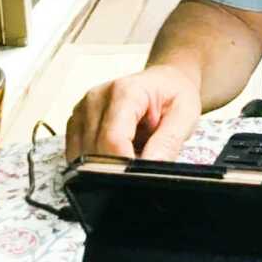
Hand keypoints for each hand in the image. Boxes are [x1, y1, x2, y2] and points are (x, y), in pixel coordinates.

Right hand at [65, 64, 201, 161]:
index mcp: (125, 91)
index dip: (124, 166)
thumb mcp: (186, 114)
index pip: (112, 140)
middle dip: (117, 168)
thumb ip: (168, 142)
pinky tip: (118, 152)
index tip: (139, 180)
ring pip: (82, 158)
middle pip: (94, 152)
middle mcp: (96, 98)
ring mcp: (82, 110)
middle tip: (142, 167)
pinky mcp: (75, 123)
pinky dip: (96, 163)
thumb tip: (150, 167)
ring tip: (133, 153)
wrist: (165, 81)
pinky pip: (77, 156)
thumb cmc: (175, 94)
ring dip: (106, 166)